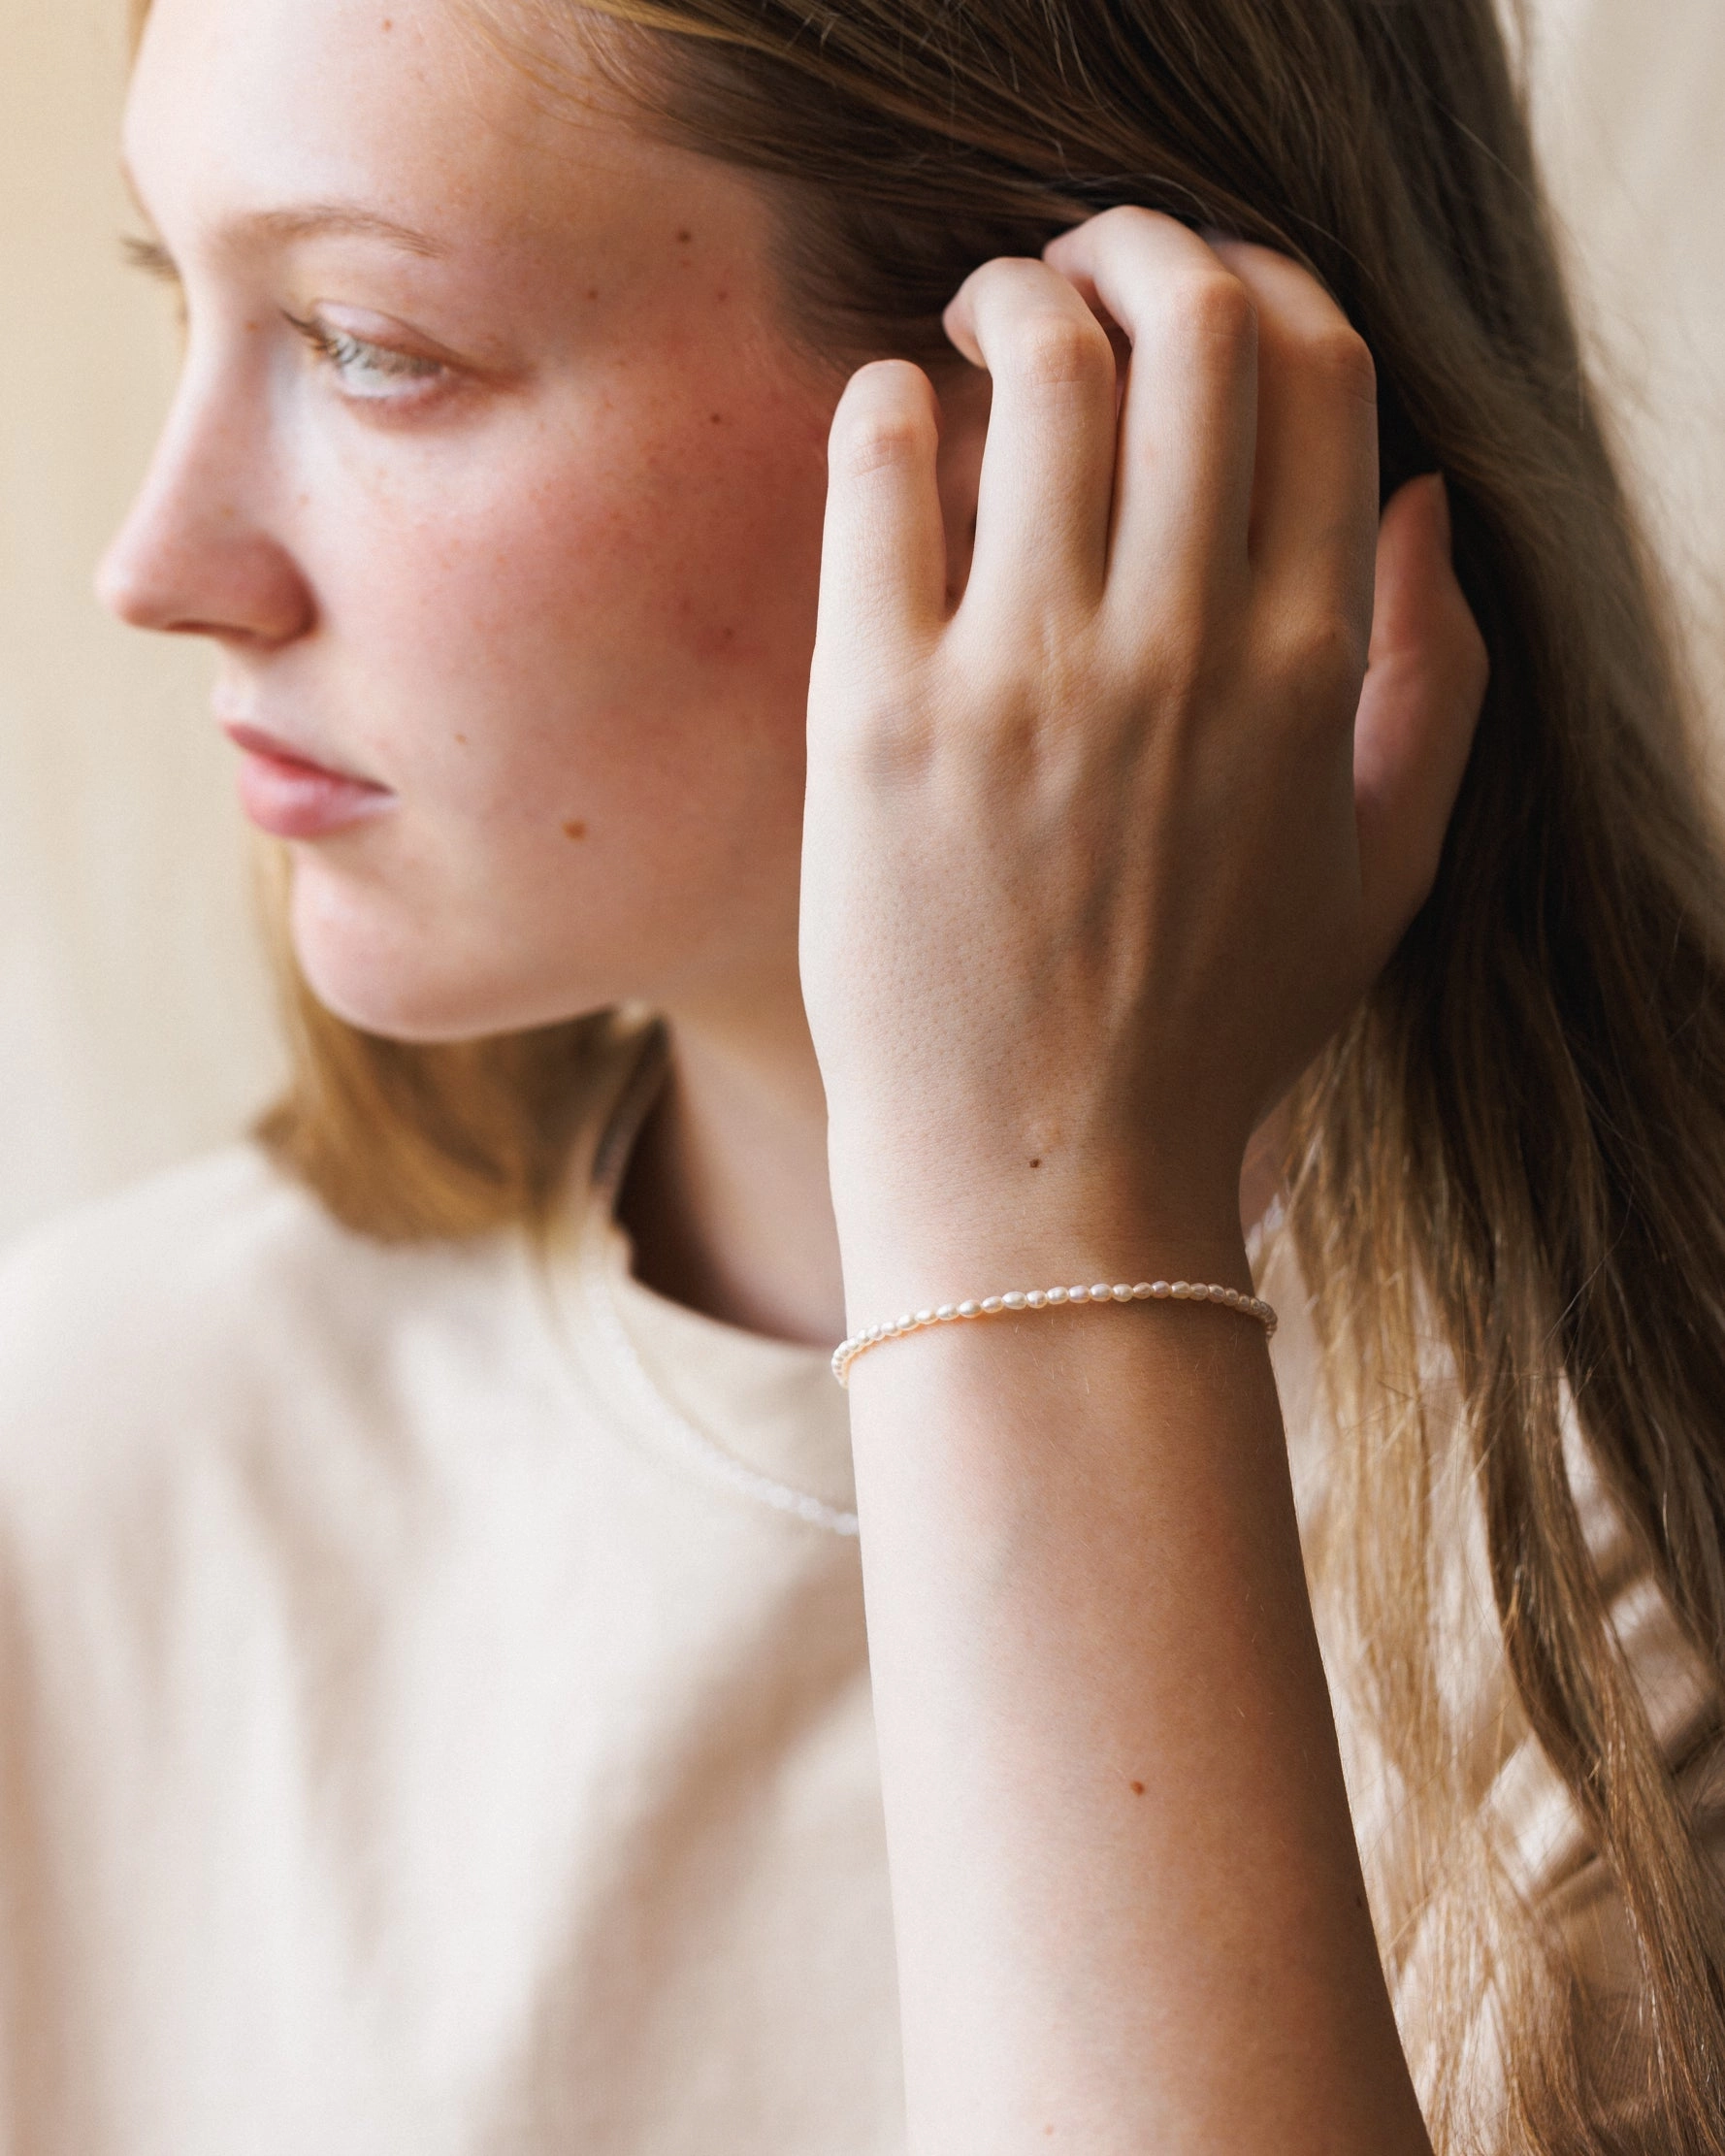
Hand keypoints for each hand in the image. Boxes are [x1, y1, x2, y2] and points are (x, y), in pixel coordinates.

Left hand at [801, 208, 1486, 1302]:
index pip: (1320, 370)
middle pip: (1192, 323)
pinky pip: (881, 481)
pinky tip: (889, 405)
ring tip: (975, 313)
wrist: (1044, 1174)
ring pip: (1041, 367)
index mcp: (1310, 669)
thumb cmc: (1211, 1030)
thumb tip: (1422, 494)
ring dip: (1010, 291)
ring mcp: (1026, 679)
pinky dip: (886, 401)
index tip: (1203, 297)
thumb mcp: (1386, 874)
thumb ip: (1435, 681)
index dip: (1266, 282)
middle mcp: (1180, 649)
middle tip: (1075, 265)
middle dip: (1138, 244)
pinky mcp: (880, 719)